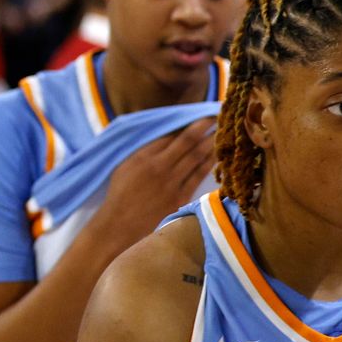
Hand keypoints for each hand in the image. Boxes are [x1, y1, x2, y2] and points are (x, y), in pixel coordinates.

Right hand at [97, 120, 216, 241]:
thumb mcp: (125, 167)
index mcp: (144, 156)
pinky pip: (198, 176)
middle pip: (188, 141)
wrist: (119, 226)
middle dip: (204, 126)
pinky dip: (209, 164)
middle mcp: (159, 166)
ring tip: (223, 132)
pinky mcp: (179, 198)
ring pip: (197, 157)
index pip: (171, 134)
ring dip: (211, 142)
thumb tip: (167, 137)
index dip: (188, 123)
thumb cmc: (120, 195)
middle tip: (218, 115)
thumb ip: (145, 151)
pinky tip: (216, 156)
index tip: (200, 116)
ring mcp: (171, 183)